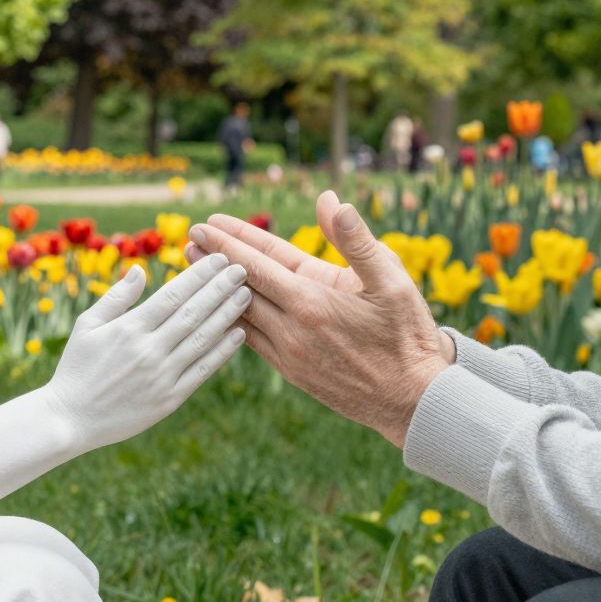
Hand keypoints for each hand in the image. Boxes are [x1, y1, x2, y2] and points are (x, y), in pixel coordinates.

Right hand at [38, 254, 251, 450]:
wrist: (69, 419)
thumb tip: (140, 269)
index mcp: (129, 329)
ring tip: (245, 295)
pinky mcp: (169, 400)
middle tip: (242, 269)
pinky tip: (238, 334)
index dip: (199, 275)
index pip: (173, 295)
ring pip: (202, 339)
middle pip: (193, 313)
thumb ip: (117, 297)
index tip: (219, 259)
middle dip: (220, 288)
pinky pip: (201, 371)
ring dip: (227, 315)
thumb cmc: (77, 367)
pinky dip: (222, 352)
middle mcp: (149, 350)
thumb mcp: (88, 325)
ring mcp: (161, 376)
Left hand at [189, 191, 454, 447]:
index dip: (228, 243)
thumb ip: (356, 239)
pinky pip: (252, 340)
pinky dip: (234, 319)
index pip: (256, 265)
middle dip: (213, 262)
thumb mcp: (391, 279)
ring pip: (241, 317)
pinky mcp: (292, 372)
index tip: (204, 224)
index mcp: (311, 302)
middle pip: (240, 289)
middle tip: (188, 238)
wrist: (413, 400)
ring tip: (196, 269)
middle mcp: (292, 330)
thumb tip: (330, 201)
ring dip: (218, 292)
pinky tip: (225, 310)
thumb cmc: (407, 335)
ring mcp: (288, 355)